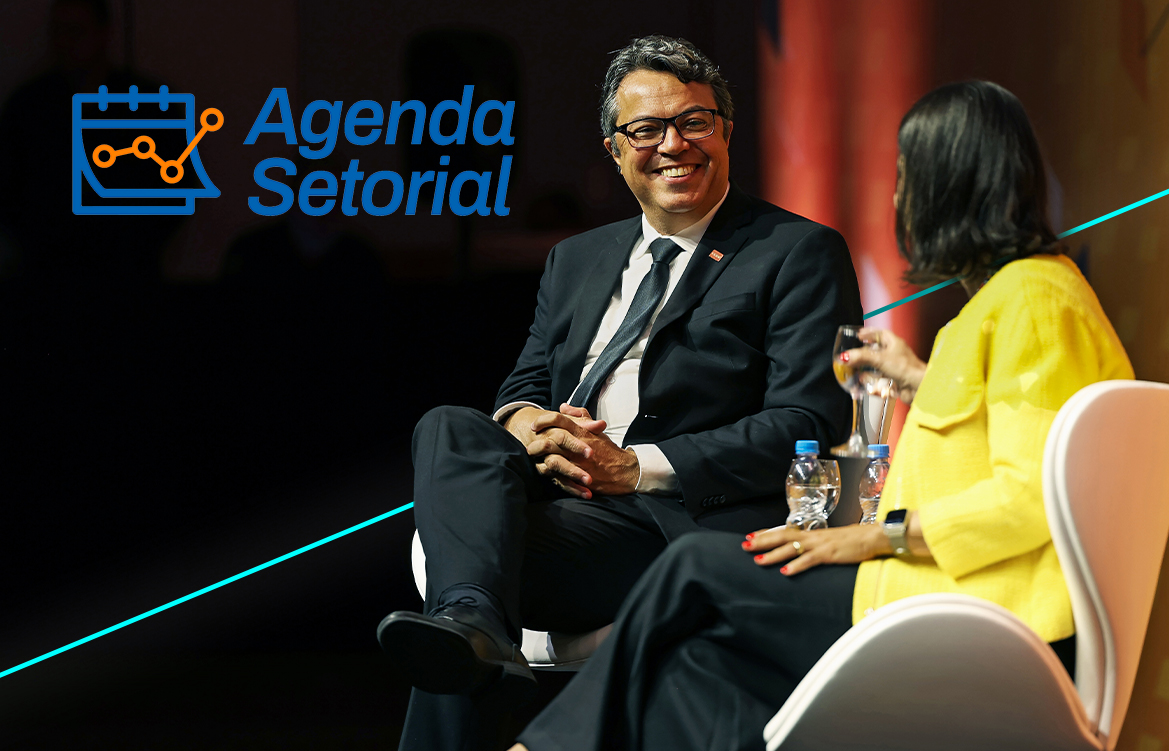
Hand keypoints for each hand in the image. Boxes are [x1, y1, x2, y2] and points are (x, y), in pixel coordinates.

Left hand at [528, 406, 638, 497]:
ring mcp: (577, 463)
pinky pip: (558, 476)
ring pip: (551, 458)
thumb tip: (564, 406)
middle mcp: (578, 446)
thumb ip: (580, 416)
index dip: (543, 420)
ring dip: (539, 459)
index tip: (534, 425)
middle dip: (535, 441)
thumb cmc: (608, 450)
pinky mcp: (578, 478)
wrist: (624, 471)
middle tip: (529, 443)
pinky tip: (543, 471)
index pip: (558, 419)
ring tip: (534, 458)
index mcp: (582, 431)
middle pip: (550, 439)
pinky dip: (548, 473)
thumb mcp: (596, 429)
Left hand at [739, 524, 891, 575]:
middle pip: (782, 536)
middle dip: (762, 541)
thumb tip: (803, 550)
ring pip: (791, 547)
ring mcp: (820, 544)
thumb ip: (815, 545)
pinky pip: (809, 560)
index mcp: (812, 533)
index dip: (766, 533)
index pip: (784, 530)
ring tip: (758, 560)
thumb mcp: (830, 540)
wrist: (873, 537)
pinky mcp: (829, 553)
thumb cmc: (853, 540)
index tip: (751, 535)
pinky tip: (785, 572)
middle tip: (745, 544)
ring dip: (773, 554)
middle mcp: (812, 536)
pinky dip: (796, 566)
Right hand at [842, 328, 926, 404]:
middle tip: (852, 354)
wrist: (918, 387)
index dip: (869, 333)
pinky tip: (864, 382)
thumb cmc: (905, 368)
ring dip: (866, 368)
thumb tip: (845, 356)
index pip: (881, 334)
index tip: (858, 335)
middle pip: (877, 350)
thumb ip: (861, 357)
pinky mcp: (895, 379)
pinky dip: (872, 380)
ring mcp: (895, 367)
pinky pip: (880, 378)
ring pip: (878, 365)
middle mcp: (895, 354)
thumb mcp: (880, 359)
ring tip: (855, 369)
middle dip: (864, 353)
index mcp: (895, 343)